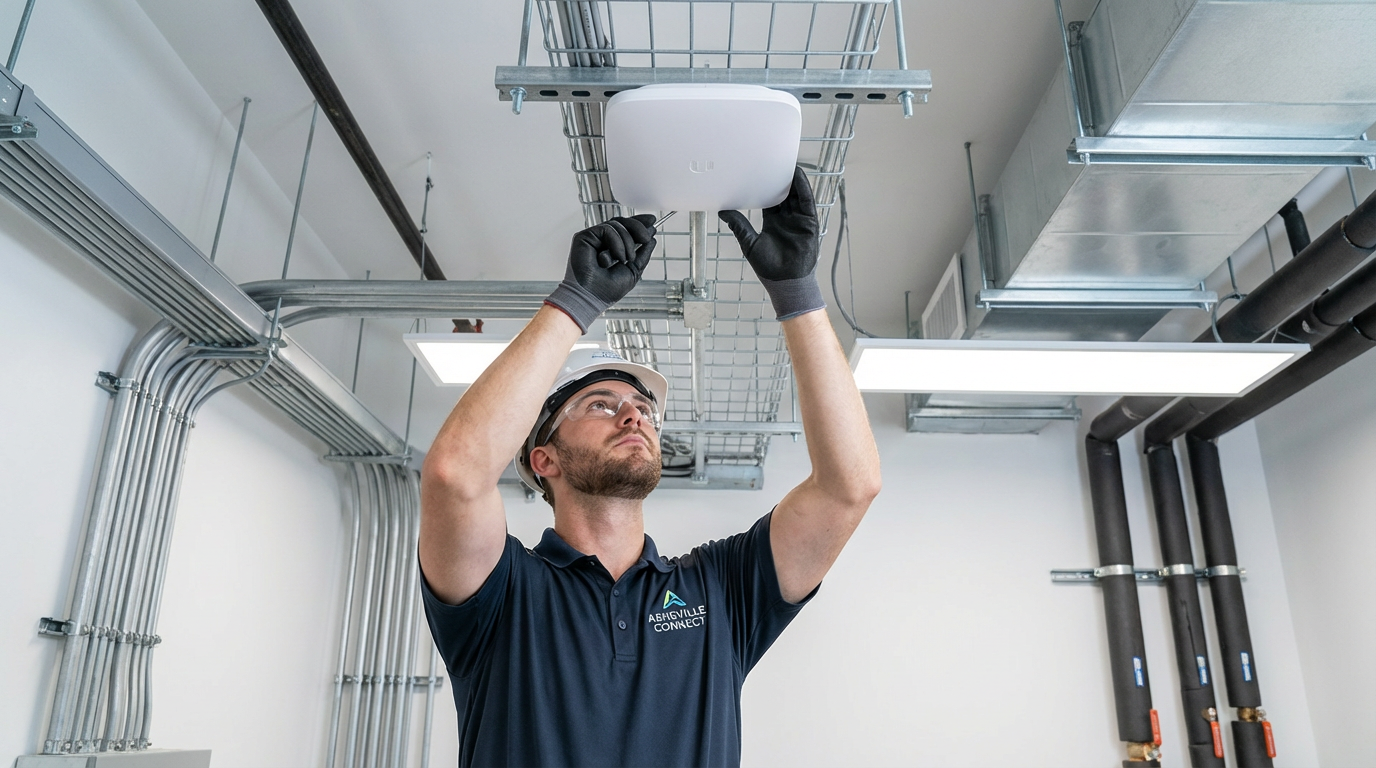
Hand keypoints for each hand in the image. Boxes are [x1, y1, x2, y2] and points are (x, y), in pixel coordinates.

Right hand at [546, 214, 657, 331]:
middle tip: (646, 237)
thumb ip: (643, 253)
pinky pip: (607, 229)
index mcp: (612, 249)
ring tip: (626, 259)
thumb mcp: (634, 270)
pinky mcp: (584, 237)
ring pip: (617, 225)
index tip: (652, 221)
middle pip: (622, 222)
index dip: (638, 223)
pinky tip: (617, 257)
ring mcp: (593, 239)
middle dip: (637, 227)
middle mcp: (601, 242)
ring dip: (627, 242)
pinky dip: (616, 242)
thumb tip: (651, 238)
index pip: (625, 229)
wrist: (592, 297)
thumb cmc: (607, 290)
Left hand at [718, 167, 824, 318]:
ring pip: (796, 195)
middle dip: (780, 179)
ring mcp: (798, 220)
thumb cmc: (770, 268)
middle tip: (773, 162)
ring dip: (793, 180)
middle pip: (784, 194)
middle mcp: (786, 219)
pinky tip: (798, 177)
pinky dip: (803, 189)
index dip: (765, 186)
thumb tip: (723, 212)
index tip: (758, 173)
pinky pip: (807, 202)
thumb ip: (739, 226)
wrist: (786, 282)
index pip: (769, 200)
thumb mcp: (749, 243)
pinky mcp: (809, 223)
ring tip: (786, 164)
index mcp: (773, 222)